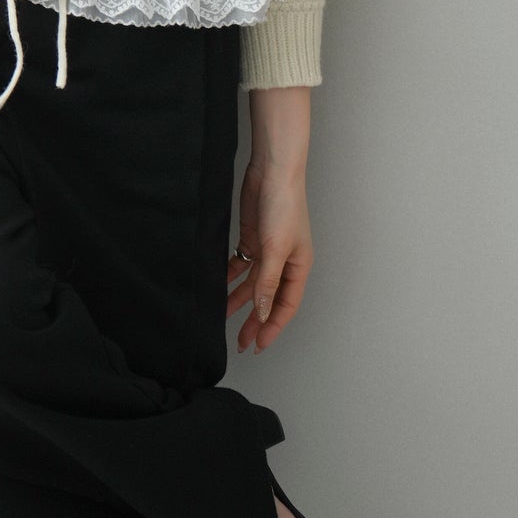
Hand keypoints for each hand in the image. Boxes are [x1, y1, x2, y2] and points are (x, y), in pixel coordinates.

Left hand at [227, 159, 313, 353]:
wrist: (272, 173)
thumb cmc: (284, 206)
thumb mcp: (276, 249)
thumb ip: (267, 282)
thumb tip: (262, 312)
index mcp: (298, 267)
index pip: (285, 306)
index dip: (272, 327)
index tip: (258, 344)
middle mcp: (284, 262)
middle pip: (269, 298)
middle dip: (256, 319)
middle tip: (241, 341)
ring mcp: (268, 250)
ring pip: (253, 283)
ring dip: (240, 299)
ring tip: (223, 315)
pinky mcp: (253, 238)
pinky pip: (241, 264)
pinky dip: (231, 275)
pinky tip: (219, 284)